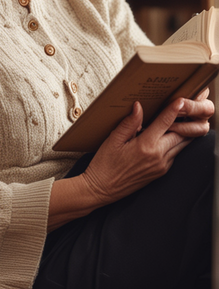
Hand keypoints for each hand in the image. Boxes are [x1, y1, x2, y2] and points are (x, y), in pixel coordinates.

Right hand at [79, 91, 213, 208]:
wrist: (102, 189)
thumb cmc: (105, 164)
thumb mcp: (113, 140)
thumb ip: (129, 123)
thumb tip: (138, 106)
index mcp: (145, 146)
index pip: (165, 123)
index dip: (174, 109)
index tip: (180, 99)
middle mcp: (158, 156)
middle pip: (181, 134)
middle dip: (184, 120)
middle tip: (185, 108)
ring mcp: (162, 166)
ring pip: (181, 145)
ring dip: (183, 132)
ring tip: (181, 120)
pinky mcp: (161, 172)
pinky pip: (175, 154)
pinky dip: (176, 143)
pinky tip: (170, 136)